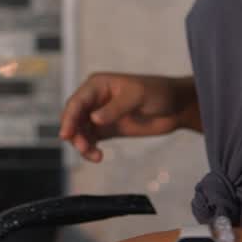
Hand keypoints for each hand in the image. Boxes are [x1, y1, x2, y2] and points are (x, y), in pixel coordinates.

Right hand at [59, 73, 196, 162]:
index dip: (69, 118)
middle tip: (84, 148)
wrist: (175, 107)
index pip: (77, 102)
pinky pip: (90, 140)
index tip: (66, 134)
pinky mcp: (107, 130)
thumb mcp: (137, 96)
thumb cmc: (157, 93)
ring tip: (95, 156)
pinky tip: (98, 156)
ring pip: (79, 131)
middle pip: (74, 118)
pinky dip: (90, 149)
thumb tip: (94, 119)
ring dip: (82, 144)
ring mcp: (100, 115)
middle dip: (74, 133)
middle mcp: (94, 99)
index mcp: (97, 85)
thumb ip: (115, 108)